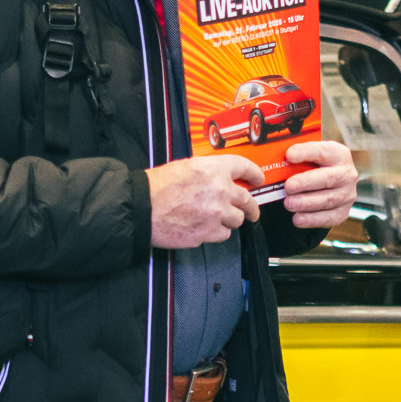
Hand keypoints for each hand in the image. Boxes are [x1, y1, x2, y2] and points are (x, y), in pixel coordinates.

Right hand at [148, 156, 264, 247]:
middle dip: (252, 208)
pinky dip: (217, 232)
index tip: (258, 179)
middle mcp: (220, 191)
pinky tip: (204, 227)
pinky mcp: (209, 232)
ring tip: (215, 219)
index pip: (244, 168)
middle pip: (247, 200)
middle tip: (252, 211)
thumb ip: (208, 172)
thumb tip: (220, 179)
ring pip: (237, 220)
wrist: (141, 208)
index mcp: (213, 169)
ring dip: (229, 220)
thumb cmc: (157, 187)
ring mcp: (216, 213)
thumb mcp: (185, 167)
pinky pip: (224, 234)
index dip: (254, 174)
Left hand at [282, 140, 357, 230]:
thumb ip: (295, 153)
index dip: (306, 152)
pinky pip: (328, 218)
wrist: (325, 185)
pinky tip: (297, 219)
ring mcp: (346, 194)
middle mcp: (346, 174)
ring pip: (328, 200)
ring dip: (306, 203)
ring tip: (288, 204)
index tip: (289, 155)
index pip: (323, 151)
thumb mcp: (308, 155)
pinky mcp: (342, 212)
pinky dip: (312, 219)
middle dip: (306, 182)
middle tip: (288, 187)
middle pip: (328, 178)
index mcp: (338, 154)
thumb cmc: (312, 167)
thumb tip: (275, 153)